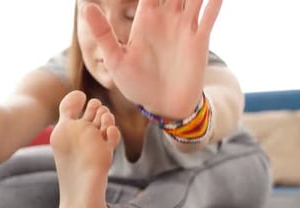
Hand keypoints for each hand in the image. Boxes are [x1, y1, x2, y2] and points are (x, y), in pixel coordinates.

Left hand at [82, 0, 221, 118]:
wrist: (162, 106)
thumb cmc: (136, 84)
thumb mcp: (115, 60)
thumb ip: (104, 33)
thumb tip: (86, 8)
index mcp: (146, 19)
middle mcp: (167, 18)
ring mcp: (185, 27)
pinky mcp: (200, 40)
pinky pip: (209, 15)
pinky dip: (213, 2)